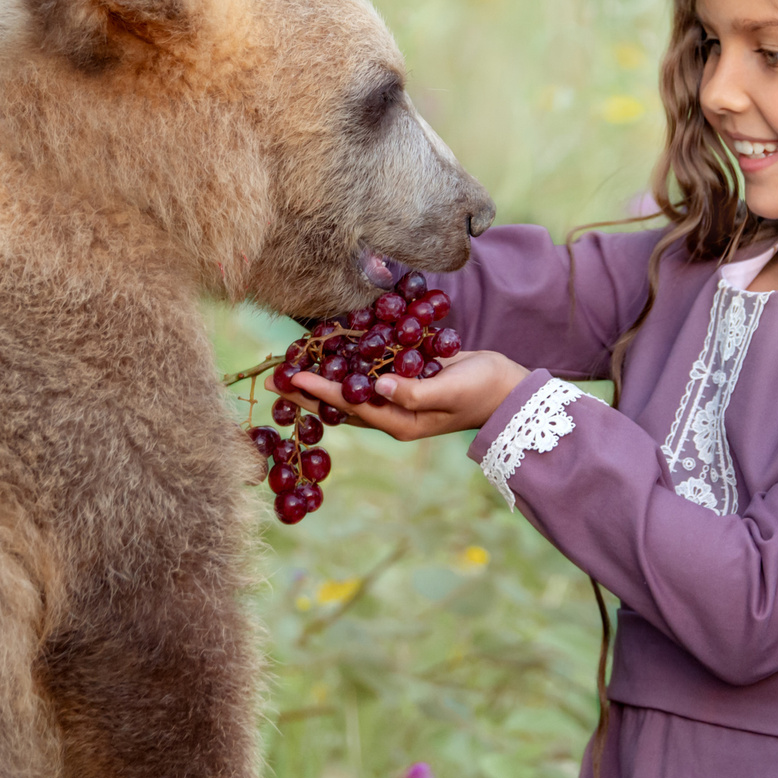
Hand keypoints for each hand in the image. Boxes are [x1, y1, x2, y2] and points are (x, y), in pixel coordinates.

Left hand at [284, 351, 530, 441]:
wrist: (507, 389)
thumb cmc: (480, 392)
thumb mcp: (450, 392)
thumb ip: (415, 392)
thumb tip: (380, 386)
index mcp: (399, 422)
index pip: (350, 406)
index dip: (320, 390)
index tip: (293, 376)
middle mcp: (391, 414)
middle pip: (339, 404)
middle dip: (306, 392)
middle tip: (271, 379)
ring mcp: (396, 399)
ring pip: (348, 392)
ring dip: (320, 378)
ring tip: (289, 368)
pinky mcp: (403, 382)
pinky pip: (365, 377)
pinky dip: (345, 366)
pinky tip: (329, 354)